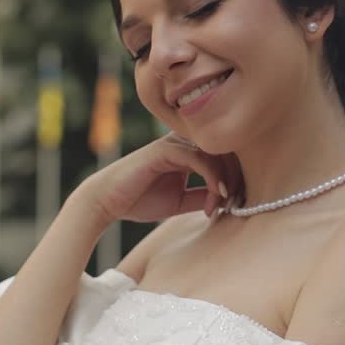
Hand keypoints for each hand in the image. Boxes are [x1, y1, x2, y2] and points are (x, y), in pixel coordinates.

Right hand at [85, 134, 242, 224]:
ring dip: (227, 179)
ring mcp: (174, 143)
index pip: (225, 154)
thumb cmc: (140, 200)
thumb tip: (229, 198)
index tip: (237, 202)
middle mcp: (183, 142)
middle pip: (226, 150)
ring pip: (215, 152)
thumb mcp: (181, 201)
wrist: (107, 202)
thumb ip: (204, 196)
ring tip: (225, 202)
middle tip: (235, 203)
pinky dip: (213, 176)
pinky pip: (199, 158)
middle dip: (237, 177)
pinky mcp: (164, 150)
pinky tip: (217, 195)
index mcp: (188, 151)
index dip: (238, 176)